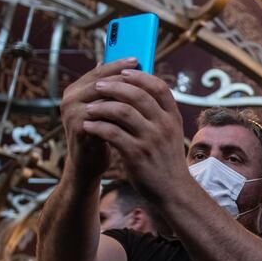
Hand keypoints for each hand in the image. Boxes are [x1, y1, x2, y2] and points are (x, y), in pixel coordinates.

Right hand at [60, 59, 138, 180]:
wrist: (89, 164)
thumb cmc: (103, 133)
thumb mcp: (109, 109)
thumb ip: (115, 90)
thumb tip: (133, 66)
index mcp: (77, 89)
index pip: (100, 70)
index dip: (118, 64)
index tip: (138, 58)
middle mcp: (70, 98)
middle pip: (101, 80)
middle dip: (125, 76)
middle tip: (144, 71)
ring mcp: (71, 112)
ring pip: (103, 95)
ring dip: (125, 91)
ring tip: (145, 88)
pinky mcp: (78, 127)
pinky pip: (103, 113)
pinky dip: (121, 110)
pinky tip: (138, 109)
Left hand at [82, 69, 187, 198]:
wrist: (173, 189)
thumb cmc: (166, 159)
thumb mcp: (171, 132)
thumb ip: (159, 113)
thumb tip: (140, 90)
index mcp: (173, 117)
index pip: (159, 86)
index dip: (140, 76)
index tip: (124, 71)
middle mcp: (164, 125)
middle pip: (138, 94)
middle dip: (115, 86)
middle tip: (98, 86)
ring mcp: (151, 139)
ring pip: (122, 111)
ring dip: (102, 106)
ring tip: (90, 107)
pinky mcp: (136, 154)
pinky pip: (112, 133)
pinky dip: (98, 127)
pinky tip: (89, 125)